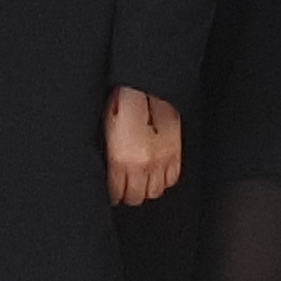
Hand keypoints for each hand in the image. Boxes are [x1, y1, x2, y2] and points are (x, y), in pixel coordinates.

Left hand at [105, 86, 181, 206]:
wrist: (147, 84)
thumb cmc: (121, 100)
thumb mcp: (104, 127)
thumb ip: (107, 152)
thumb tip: (105, 170)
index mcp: (121, 158)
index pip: (116, 192)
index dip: (112, 194)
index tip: (111, 192)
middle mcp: (143, 162)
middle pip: (136, 196)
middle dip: (128, 194)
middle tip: (123, 188)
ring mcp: (162, 159)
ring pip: (155, 191)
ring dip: (146, 188)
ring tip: (139, 181)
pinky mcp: (177, 152)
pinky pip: (171, 178)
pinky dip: (163, 179)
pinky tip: (155, 173)